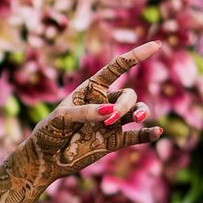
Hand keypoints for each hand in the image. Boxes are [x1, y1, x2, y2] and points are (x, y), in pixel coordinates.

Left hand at [30, 40, 163, 179]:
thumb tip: (110, 112)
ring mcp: (111, 122)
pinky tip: (157, 131)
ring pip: (136, 112)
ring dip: (139, 113)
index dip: (136, 56)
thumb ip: (85, 112)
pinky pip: (137, 136)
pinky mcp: (114, 141)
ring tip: (136, 119)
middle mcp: (105, 103)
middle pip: (128, 96)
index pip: (117, 68)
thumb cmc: (49, 131)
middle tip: (108, 119)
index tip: (156, 45)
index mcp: (91, 89)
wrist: (46, 158)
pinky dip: (148, 134)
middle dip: (124, 105)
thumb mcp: (61, 118)